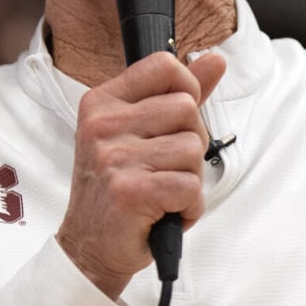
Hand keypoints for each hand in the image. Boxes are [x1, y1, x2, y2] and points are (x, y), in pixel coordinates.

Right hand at [57, 51, 225, 297]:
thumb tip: (215, 59)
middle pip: (187, 108)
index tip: (177, 120)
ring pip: (193, 148)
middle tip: (165, 168)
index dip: (187, 89)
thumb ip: (177, 93)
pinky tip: (165, 213)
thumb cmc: (118, 188)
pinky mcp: (130, 191)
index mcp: (102, 102)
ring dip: (190, 178)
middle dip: (190, 143)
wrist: (90, 247)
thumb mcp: (139, 132)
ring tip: (162, 193)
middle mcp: (102, 125)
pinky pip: (190, 186)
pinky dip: (189, 207)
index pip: (164, 65)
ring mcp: (114, 157)